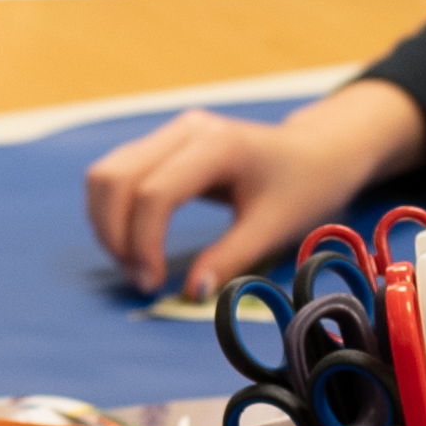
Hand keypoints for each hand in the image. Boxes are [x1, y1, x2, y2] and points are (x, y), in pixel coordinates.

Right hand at [82, 73, 425, 300]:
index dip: (143, 243)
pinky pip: (118, 174)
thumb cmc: (304, 187)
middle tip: (140, 280)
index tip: (152, 284)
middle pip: (116, 178)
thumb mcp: (273, 228)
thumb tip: (190, 294)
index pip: (155, 193)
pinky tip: (135, 244)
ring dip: (107, 224)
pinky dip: (114, 212)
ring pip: (106, 174)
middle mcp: (185, 130)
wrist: (318, 153)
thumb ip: (230, 259)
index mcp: (217, 145)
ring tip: (134, 266)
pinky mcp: (163, 144)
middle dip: (115, 235)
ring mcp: (170, 133)